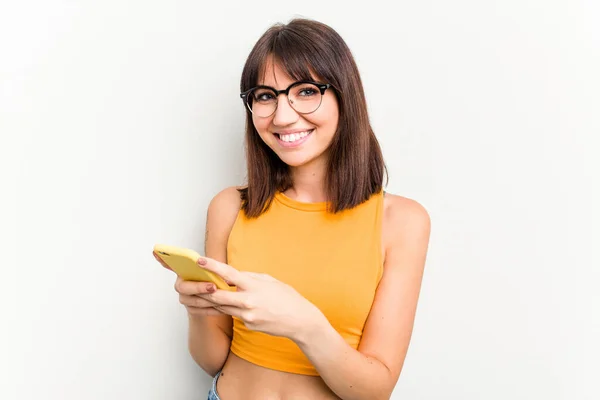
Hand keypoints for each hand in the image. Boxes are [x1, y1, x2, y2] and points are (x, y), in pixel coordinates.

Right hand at [152, 251, 224, 316]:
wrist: (225, 296)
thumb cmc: (218, 279)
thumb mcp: (218, 270)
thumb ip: (208, 265)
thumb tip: (201, 261)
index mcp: (184, 271)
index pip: (171, 264)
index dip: (163, 259)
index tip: (156, 251)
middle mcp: (181, 284)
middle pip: (183, 287)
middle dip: (198, 287)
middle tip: (212, 286)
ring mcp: (185, 298)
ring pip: (192, 301)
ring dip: (206, 299)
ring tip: (219, 295)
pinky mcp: (192, 309)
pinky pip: (199, 310)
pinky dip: (210, 308)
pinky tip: (220, 306)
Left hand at [195, 256, 326, 340]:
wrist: (300, 321)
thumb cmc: (287, 297)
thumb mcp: (269, 281)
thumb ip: (250, 277)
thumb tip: (235, 276)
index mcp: (253, 286)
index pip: (229, 274)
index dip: (212, 266)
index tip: (199, 260)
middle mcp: (248, 301)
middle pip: (217, 295)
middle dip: (202, 289)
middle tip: (189, 282)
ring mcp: (247, 316)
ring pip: (221, 308)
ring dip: (207, 301)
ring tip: (193, 296)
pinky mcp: (248, 325)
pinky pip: (233, 315)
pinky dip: (224, 310)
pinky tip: (213, 306)